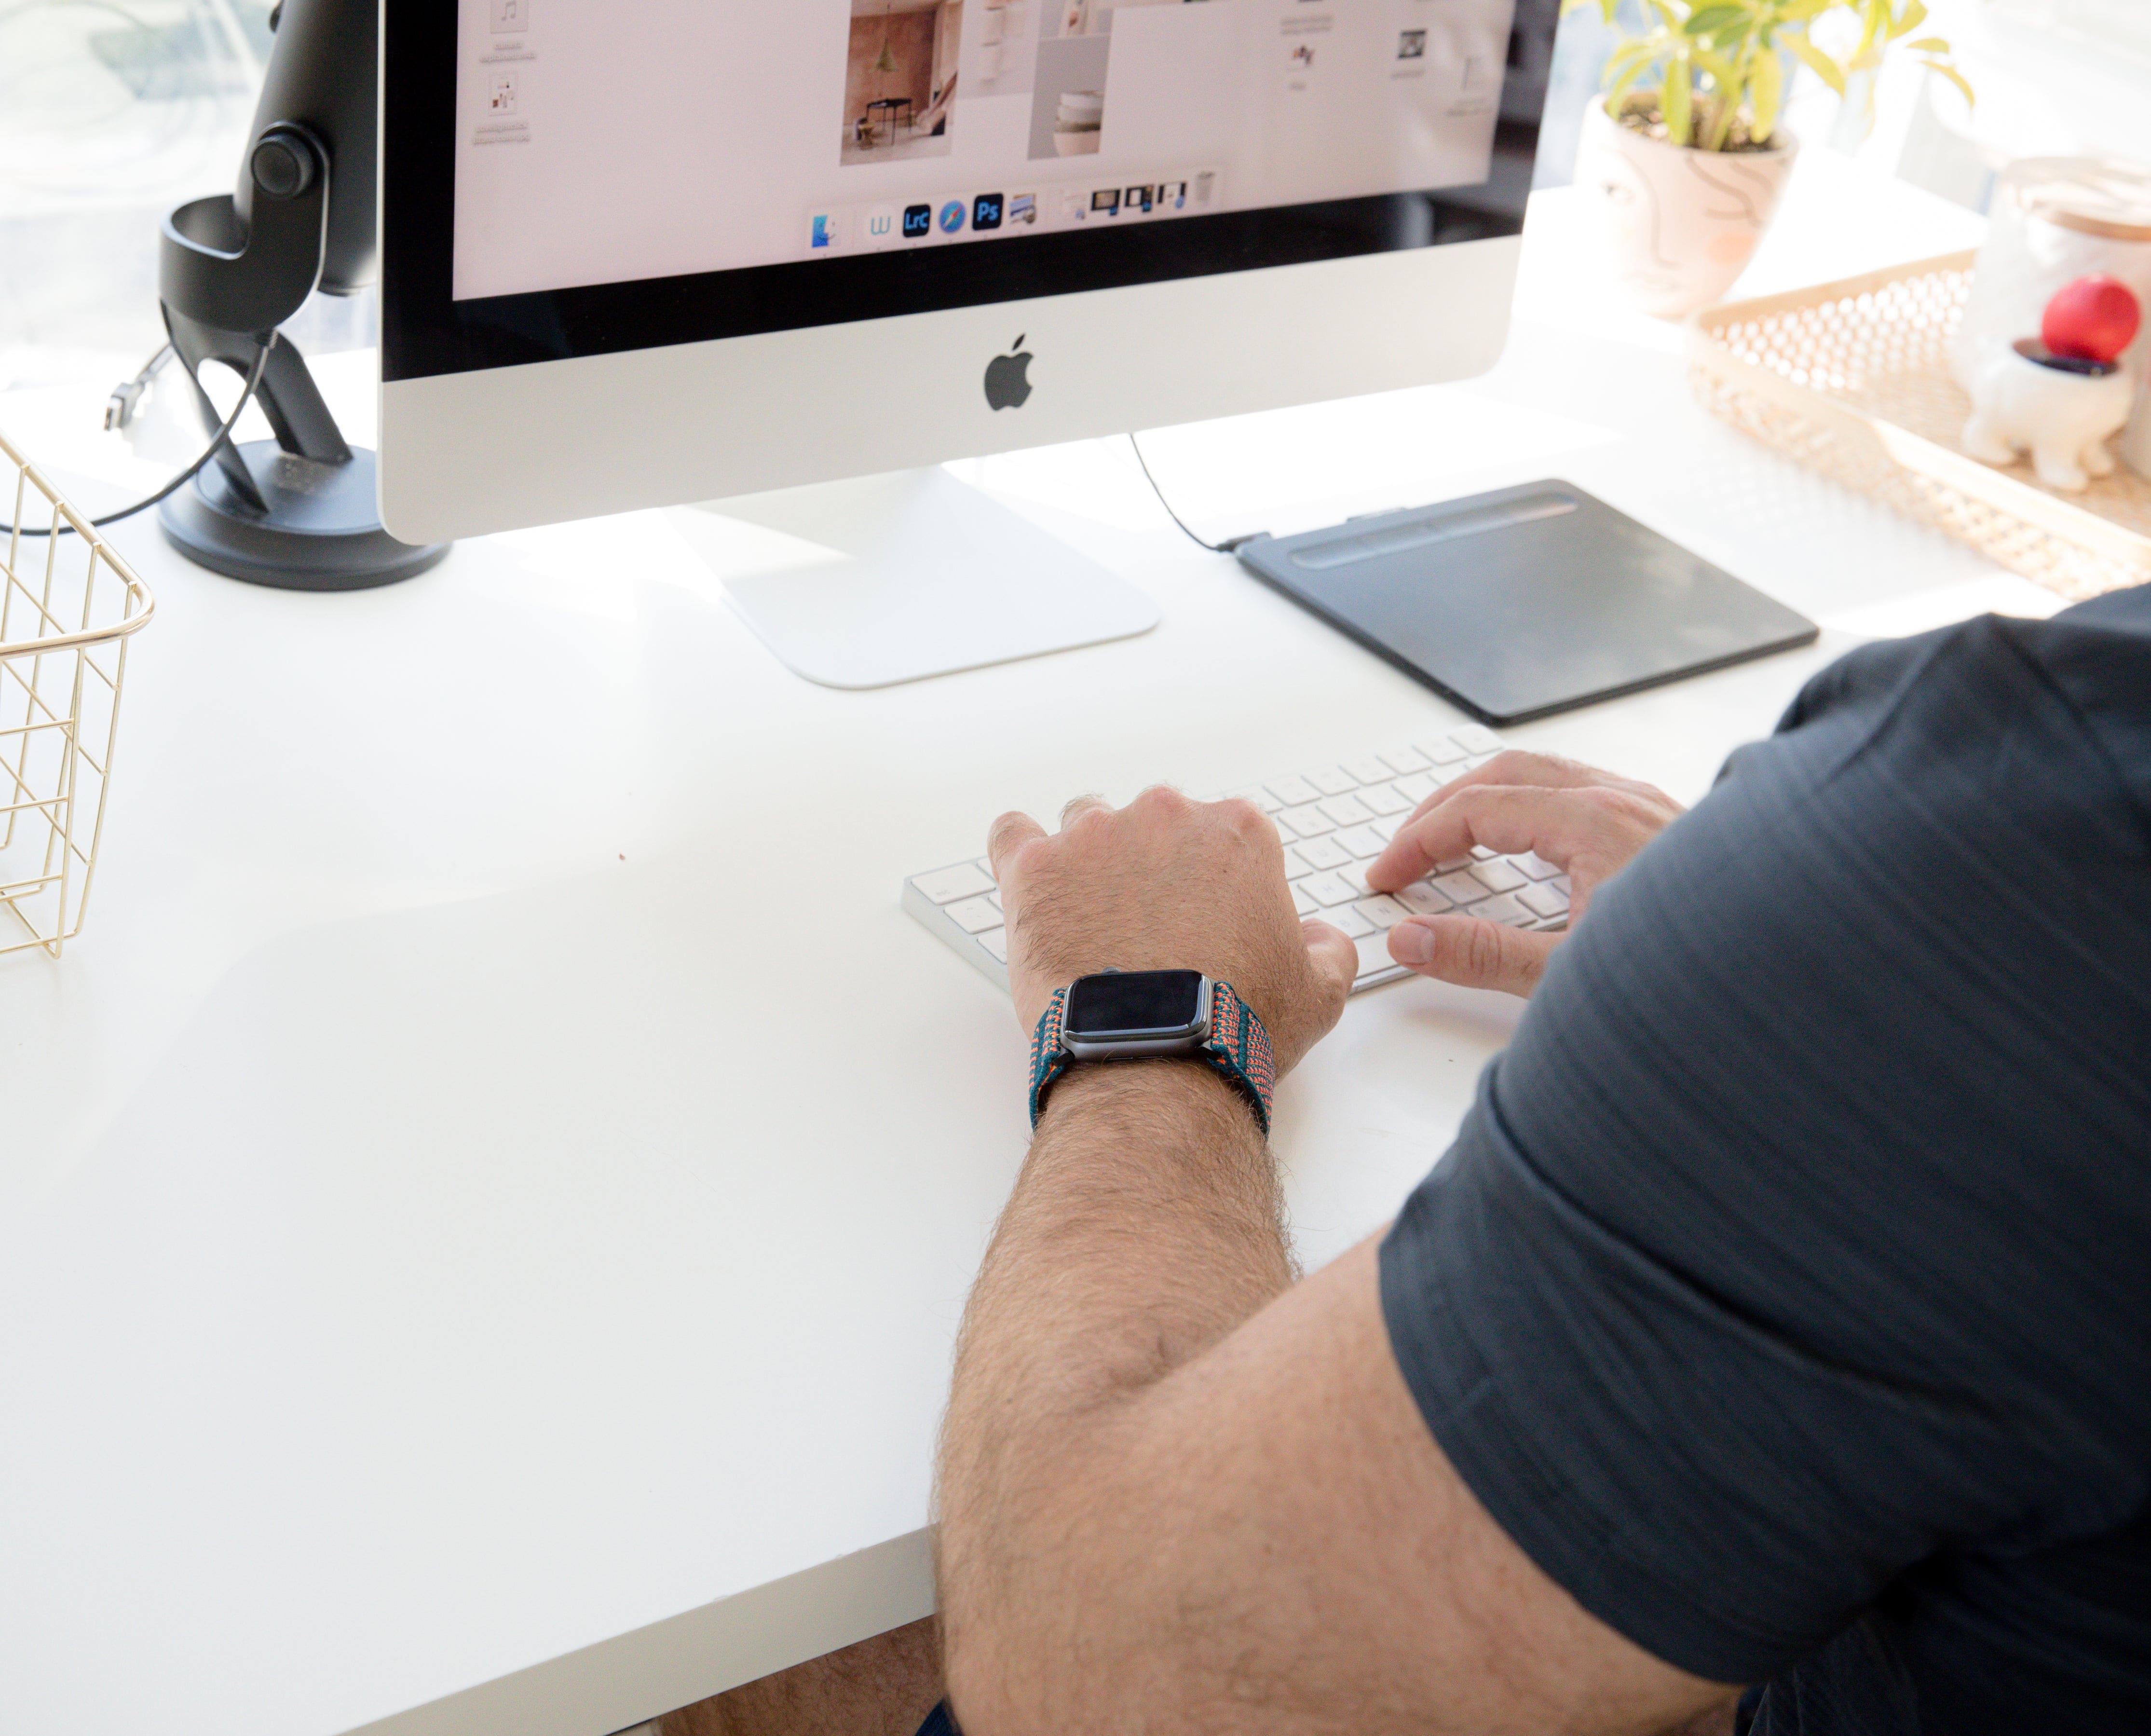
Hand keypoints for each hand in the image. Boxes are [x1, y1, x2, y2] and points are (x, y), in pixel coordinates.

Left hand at [988, 788, 1358, 1075]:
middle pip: (1153, 823)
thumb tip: (1317, 937)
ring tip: (1089, 921)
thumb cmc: (1233, 1026)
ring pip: (1085, 824)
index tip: (1201, 919)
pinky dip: (1021, 856)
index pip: (1219, 833)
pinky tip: (1031, 888)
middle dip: (1150, 867)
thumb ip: (1328, 949)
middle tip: (1148, 929)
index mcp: (1238, 832)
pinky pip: (1013, 834)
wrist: (1156, 1061)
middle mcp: (1167, 816)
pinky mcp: (1036, 868)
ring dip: (1088, 860)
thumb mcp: (1318, 994)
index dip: (1210, 879)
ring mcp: (1095, 836)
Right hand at [1364, 751, 1682, 997]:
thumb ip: (1483, 956)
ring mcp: (1652, 808)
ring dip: (1490, 801)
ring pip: (1549, 775)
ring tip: (1454, 844)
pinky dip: (1535, 808)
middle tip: (1405, 853)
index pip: (1476, 808)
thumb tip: (1411, 937)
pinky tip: (1532, 851)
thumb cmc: (1699, 978)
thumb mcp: (1572, 978)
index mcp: (1593, 822)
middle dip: (1443, 809)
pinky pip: (1585, 792)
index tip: (1387, 879)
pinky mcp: (1670, 828)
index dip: (1418, 841)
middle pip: (1506, 773)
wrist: (1795, 972)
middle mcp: (1625, 800)